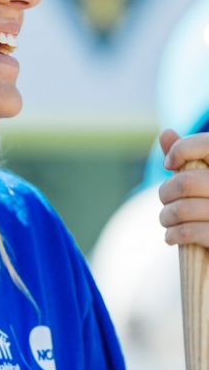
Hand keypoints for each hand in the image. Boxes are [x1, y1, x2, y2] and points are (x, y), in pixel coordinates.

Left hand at [158, 129, 208, 248]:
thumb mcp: (205, 177)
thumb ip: (189, 156)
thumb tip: (166, 133)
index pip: (207, 144)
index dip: (182, 150)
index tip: (169, 164)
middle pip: (185, 182)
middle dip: (165, 193)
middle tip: (165, 201)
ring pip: (183, 209)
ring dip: (166, 217)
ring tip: (166, 220)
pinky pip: (190, 232)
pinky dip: (173, 234)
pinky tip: (172, 236)